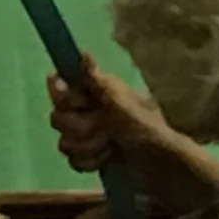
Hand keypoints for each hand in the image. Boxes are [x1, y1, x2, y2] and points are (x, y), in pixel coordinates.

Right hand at [46, 55, 173, 174]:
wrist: (160, 166)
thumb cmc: (145, 129)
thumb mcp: (121, 104)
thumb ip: (97, 82)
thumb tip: (83, 53)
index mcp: (96, 89)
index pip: (59, 86)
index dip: (64, 98)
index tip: (81, 105)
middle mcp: (88, 108)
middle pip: (57, 117)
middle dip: (81, 129)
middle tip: (106, 131)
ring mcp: (87, 134)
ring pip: (64, 142)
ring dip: (89, 147)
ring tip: (111, 148)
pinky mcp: (88, 156)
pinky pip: (72, 160)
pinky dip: (91, 162)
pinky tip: (108, 160)